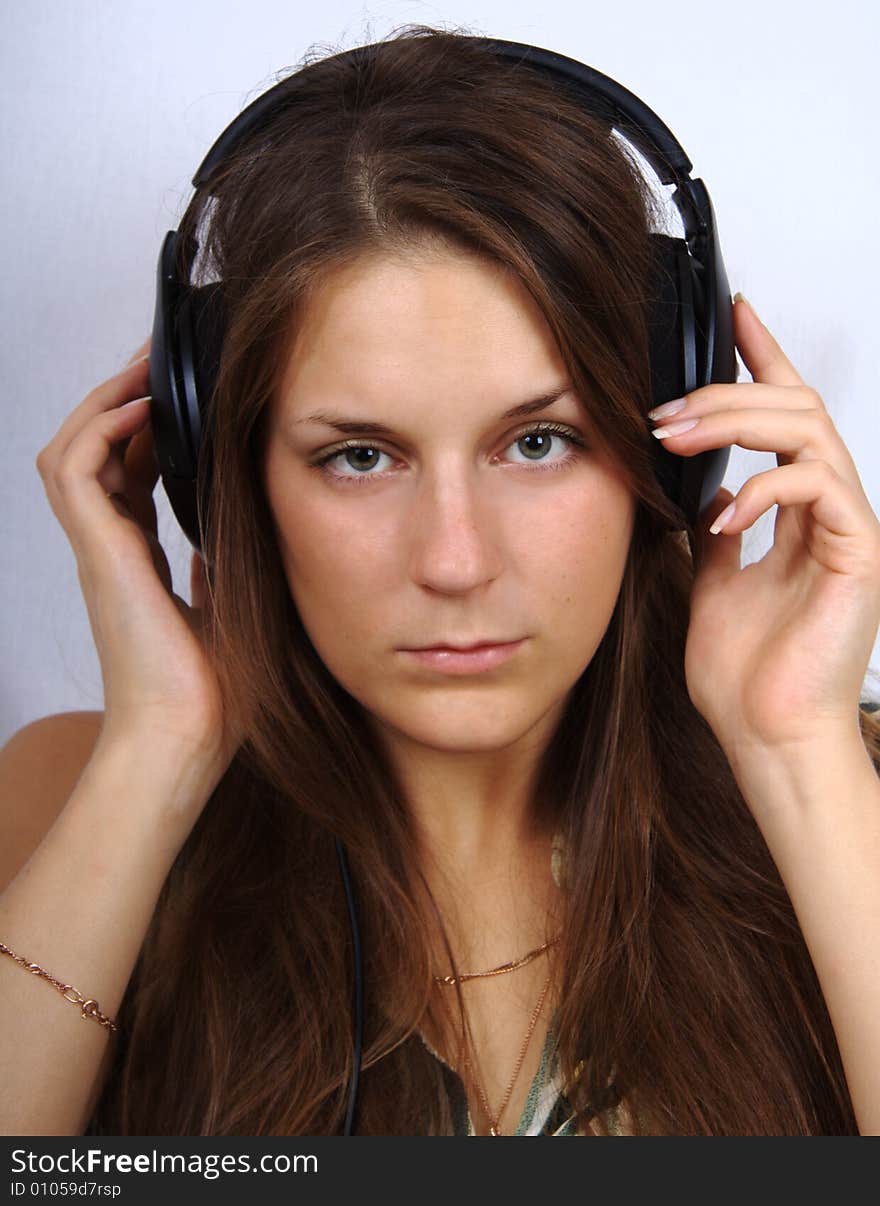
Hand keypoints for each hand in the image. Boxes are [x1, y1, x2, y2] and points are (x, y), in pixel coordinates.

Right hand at [36, 337, 242, 785]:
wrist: (187, 738)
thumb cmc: (212, 693)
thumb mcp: (233, 611)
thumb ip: (222, 569)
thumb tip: (232, 537)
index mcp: (141, 561)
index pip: (133, 475)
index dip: (149, 430)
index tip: (181, 396)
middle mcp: (113, 549)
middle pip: (99, 452)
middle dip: (124, 400)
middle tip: (158, 360)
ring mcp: (99, 550)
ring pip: (73, 450)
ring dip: (104, 403)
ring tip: (143, 368)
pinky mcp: (98, 553)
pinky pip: (75, 471)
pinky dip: (101, 431)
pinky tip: (141, 408)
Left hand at [649, 295, 879, 763]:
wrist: (766, 737)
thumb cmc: (746, 675)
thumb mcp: (712, 582)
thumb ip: (712, 531)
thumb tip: (695, 492)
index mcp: (799, 514)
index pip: (786, 416)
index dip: (764, 359)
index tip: (735, 313)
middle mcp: (830, 512)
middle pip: (796, 409)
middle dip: (727, 393)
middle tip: (665, 408)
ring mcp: (849, 529)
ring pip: (809, 431)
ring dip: (737, 422)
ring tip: (677, 436)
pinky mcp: (859, 552)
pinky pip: (818, 485)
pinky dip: (764, 487)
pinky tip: (722, 514)